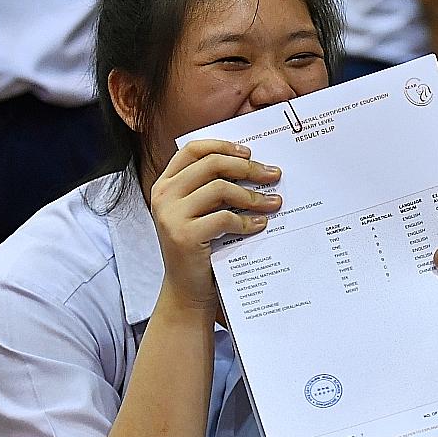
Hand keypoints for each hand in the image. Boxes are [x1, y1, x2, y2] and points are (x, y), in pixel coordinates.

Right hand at [148, 140, 281, 313]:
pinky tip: (260, 226)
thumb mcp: (200, 212)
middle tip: (273, 175)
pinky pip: (224, 218)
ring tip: (273, 203)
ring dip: (252, 196)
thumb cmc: (200, 248)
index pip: (193, 149)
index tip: (249, 153)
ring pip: (220, 188)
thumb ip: (211, 187)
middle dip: (248, 168)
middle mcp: (163, 196)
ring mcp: (170, 215)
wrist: (187, 290)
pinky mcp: (183, 236)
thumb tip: (253, 164)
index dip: (223, 146)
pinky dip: (247, 221)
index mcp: (165, 184)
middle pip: (211, 164)